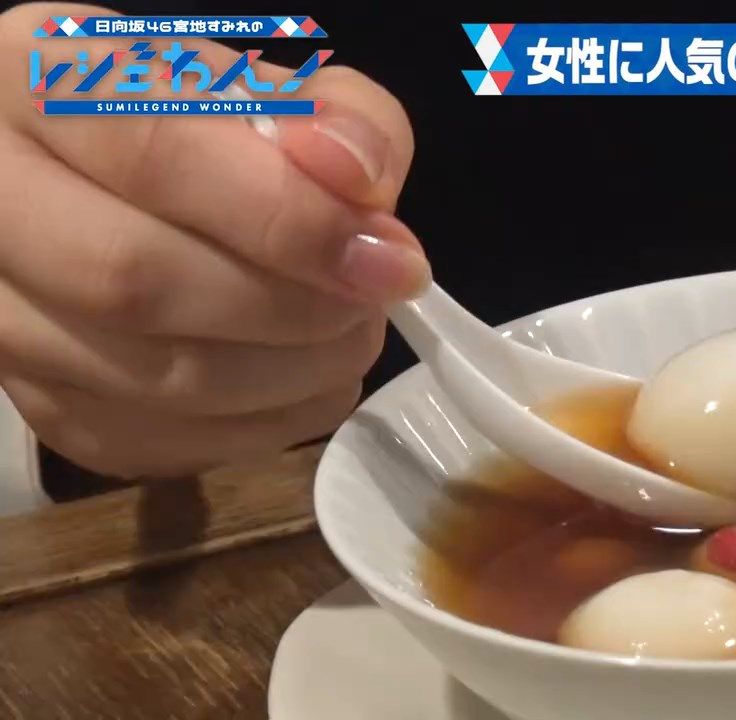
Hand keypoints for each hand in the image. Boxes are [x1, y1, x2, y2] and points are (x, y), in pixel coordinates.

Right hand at [0, 3, 427, 476]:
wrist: (99, 184)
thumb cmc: (188, 126)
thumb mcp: (266, 88)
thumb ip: (334, 117)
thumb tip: (361, 185)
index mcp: (34, 79)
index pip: (158, 159)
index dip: (291, 222)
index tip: (390, 260)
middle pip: (137, 283)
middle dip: (293, 309)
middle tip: (374, 303)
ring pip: (151, 379)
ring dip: (292, 374)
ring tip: (352, 335)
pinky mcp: (36, 406)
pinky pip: (155, 444)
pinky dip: (261, 425)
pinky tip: (305, 379)